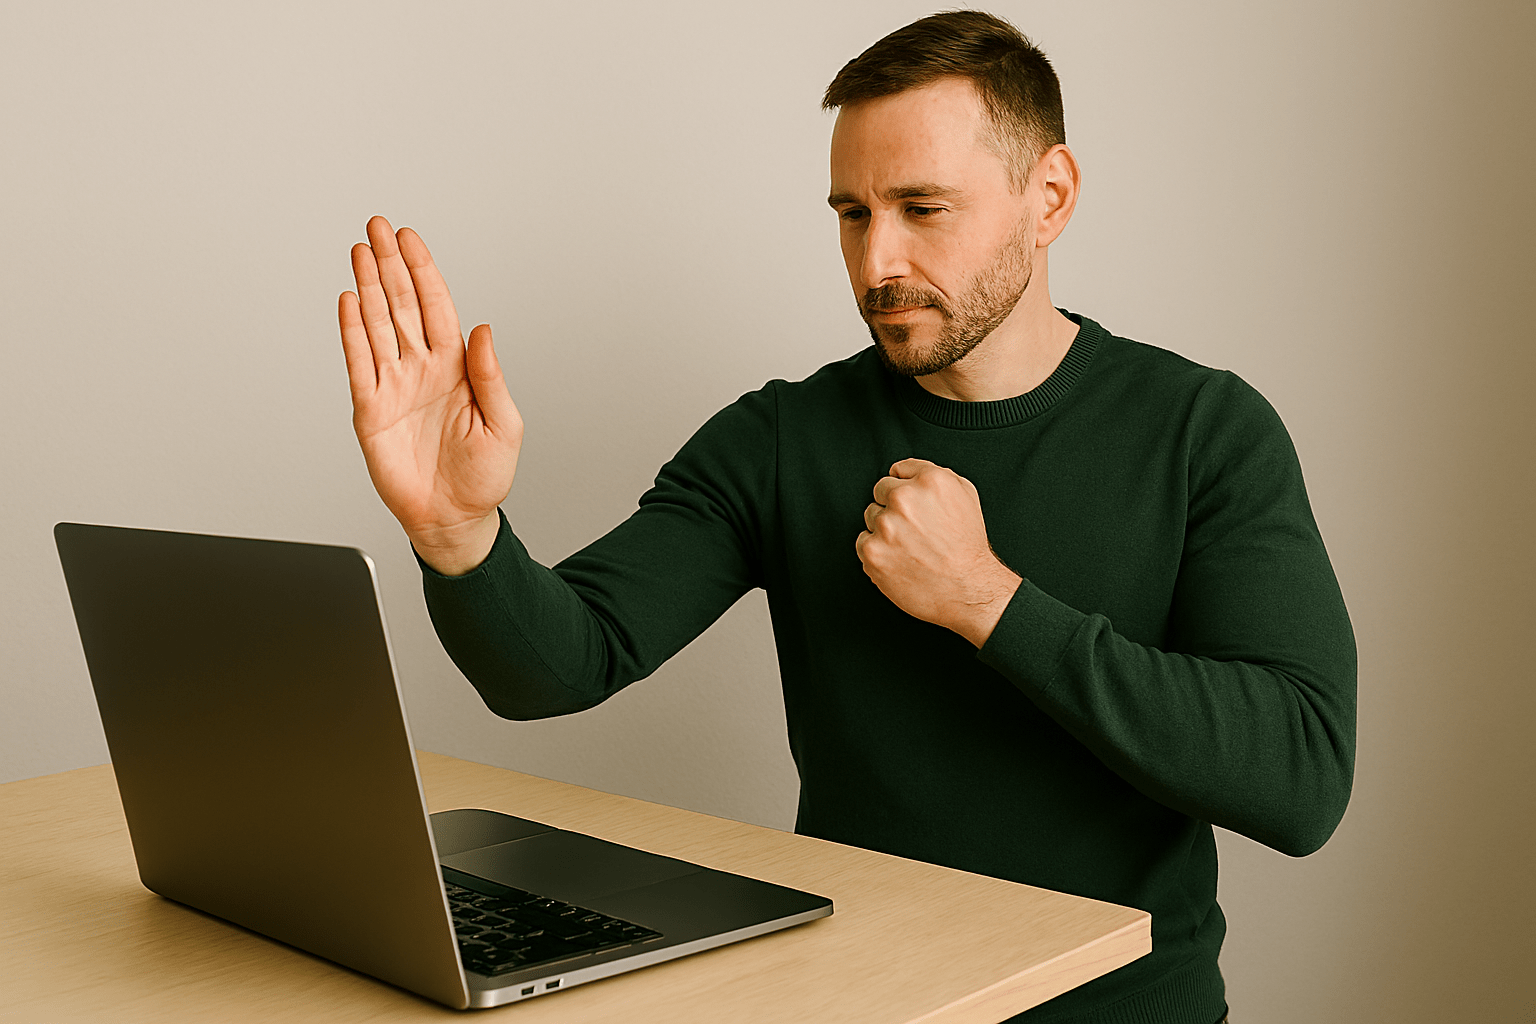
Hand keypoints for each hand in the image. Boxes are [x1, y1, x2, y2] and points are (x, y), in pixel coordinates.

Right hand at [339, 216, 522, 574]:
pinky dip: (352, 333)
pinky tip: (348, 302)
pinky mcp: (371, 410)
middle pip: (403, 305)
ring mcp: (394, 387)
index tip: (409, 239)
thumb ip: (492, 376)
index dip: (423, 271)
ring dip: (368, 287)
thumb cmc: (484, 477)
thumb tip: (484, 330)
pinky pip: (359, 364)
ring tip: (358, 251)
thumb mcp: (504, 425)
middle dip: (389, 265)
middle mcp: (422, 369)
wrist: (454, 518)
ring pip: (378, 326)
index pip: (437, 308)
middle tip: (376, 227)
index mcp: (457, 368)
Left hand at [854, 458, 1021, 646]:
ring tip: (910, 546)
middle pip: (881, 491)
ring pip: (871, 516)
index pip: (897, 470)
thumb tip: (906, 471)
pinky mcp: (873, 551)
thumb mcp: (965, 496)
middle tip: (914, 529)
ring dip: (884, 529)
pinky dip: (876, 551)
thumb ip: (935, 474)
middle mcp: (905, 498)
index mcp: (930, 480)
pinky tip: (899, 559)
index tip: (914, 505)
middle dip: (894, 507)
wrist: (968, 590)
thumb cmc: (968, 547)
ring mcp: (886, 525)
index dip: (906, 488)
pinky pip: (862, 541)